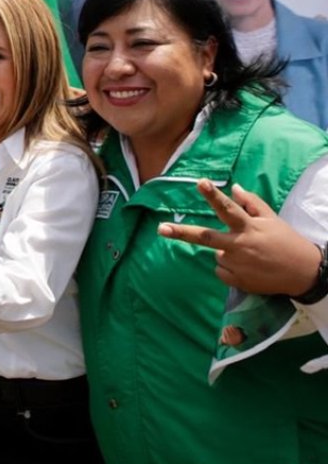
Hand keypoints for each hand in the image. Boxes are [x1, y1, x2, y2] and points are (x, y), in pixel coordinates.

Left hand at [158, 179, 322, 297]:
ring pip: (217, 254)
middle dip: (181, 233)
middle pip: (205, 237)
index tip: (200, 182)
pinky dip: (230, 268)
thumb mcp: (272, 219)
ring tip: (251, 255)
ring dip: (227, 252)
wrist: (303, 274)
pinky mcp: (237, 281)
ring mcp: (236, 265)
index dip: (213, 195)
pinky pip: (222, 270)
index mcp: (248, 227)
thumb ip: (251, 203)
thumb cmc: (286, 242)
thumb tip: (232, 188)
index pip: (227, 208)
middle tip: (161, 228)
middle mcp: (239, 246)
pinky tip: (249, 267)